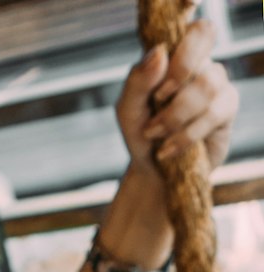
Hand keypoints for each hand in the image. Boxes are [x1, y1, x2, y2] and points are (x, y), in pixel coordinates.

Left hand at [118, 19, 236, 175]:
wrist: (154, 172)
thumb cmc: (141, 134)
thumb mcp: (127, 110)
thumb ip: (137, 81)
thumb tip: (160, 53)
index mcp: (170, 52)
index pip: (185, 17)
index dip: (188, 0)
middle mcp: (196, 60)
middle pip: (204, 34)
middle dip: (181, 66)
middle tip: (159, 97)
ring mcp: (215, 81)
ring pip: (207, 80)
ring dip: (176, 112)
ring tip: (156, 133)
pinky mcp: (226, 108)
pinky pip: (213, 111)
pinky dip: (186, 133)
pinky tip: (169, 148)